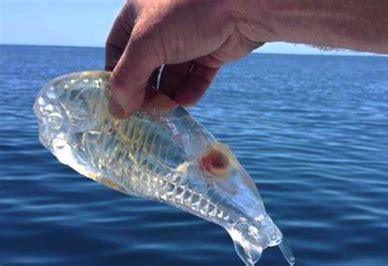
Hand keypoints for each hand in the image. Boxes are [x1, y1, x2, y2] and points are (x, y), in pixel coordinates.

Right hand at [106, 0, 262, 117]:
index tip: (119, 101)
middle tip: (145, 111)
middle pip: (146, 66)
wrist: (242, 5)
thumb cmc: (187, 14)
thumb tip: (118, 111)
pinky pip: (196, 78)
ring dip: (168, 94)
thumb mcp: (147, 44)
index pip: (117, 49)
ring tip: (167, 108)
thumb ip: (127, 78)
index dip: (116, 75)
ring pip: (172, 75)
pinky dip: (190, 91)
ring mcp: (188, 40)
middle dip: (146, 90)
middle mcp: (162, 27)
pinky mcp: (211, 52)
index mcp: (139, 14)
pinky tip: (186, 102)